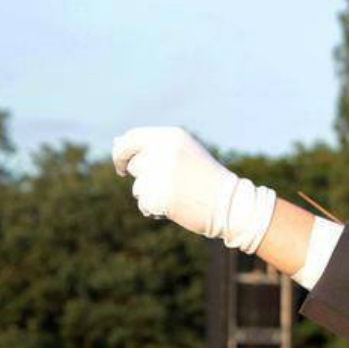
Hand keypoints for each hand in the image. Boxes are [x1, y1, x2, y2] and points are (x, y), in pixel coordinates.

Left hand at [111, 127, 274, 252]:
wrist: (231, 204)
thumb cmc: (207, 179)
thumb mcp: (183, 154)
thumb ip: (153, 146)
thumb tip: (117, 142)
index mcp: (171, 137)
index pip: (131, 139)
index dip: (122, 152)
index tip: (123, 166)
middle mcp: (163, 152)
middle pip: (134, 164)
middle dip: (145, 177)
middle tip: (171, 184)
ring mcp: (160, 175)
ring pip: (138, 186)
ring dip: (151, 194)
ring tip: (178, 196)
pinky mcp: (158, 197)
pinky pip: (144, 204)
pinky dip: (155, 210)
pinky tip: (176, 207)